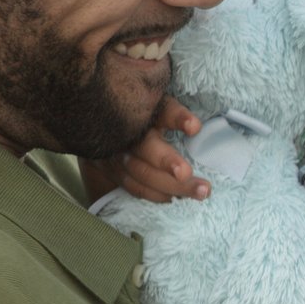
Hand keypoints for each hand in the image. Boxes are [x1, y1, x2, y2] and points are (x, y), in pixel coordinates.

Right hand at [84, 97, 209, 203]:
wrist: (103, 126)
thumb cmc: (144, 115)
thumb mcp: (159, 107)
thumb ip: (175, 113)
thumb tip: (196, 127)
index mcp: (141, 109)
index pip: (161, 110)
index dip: (177, 117)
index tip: (195, 127)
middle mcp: (126, 131)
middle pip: (147, 147)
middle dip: (171, 163)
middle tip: (198, 178)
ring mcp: (115, 153)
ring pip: (142, 172)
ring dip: (172, 186)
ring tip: (201, 192)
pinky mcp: (111, 170)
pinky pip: (134, 186)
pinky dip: (156, 194)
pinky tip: (175, 197)